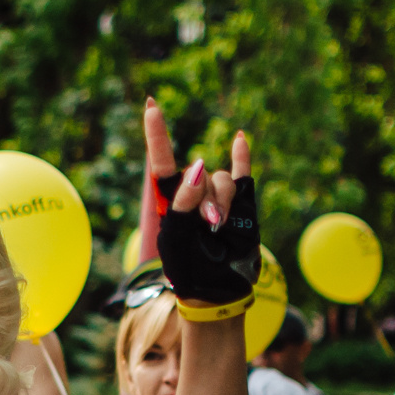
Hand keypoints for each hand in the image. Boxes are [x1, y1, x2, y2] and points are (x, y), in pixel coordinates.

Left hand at [145, 101, 258, 306]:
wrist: (218, 290)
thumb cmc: (189, 267)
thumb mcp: (177, 237)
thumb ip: (183, 203)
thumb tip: (199, 166)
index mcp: (170, 201)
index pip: (162, 163)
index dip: (157, 135)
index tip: (151, 105)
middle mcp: (194, 194)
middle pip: (200, 174)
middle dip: (206, 198)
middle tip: (208, 225)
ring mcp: (219, 197)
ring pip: (223, 178)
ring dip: (223, 199)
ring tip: (220, 225)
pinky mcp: (243, 202)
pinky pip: (242, 173)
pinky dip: (242, 156)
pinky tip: (238, 138)